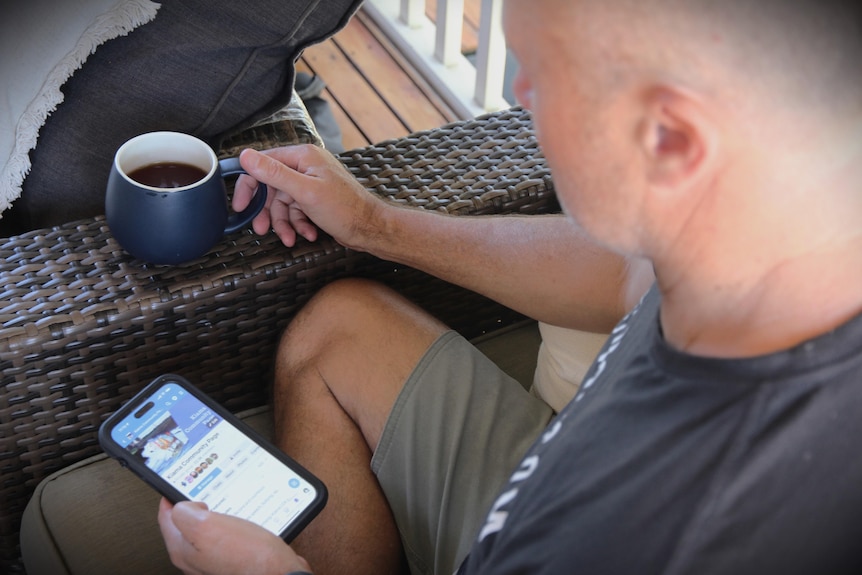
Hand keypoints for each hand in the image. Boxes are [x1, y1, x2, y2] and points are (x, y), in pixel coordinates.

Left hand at [158, 498, 311, 574]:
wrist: (277, 573)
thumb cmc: (247, 556)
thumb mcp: (206, 525)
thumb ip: (186, 512)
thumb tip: (186, 505)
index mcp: (183, 549)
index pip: (167, 517)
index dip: (173, 496)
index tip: (181, 484)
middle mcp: (196, 558)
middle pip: (187, 524)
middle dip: (196, 505)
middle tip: (208, 492)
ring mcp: (215, 559)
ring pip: (210, 529)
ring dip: (218, 514)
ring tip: (228, 504)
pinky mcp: (234, 559)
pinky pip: (228, 536)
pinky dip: (234, 525)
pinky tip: (245, 521)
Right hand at [232, 145, 386, 249]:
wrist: (371, 229)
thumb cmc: (345, 209)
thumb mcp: (304, 192)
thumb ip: (274, 173)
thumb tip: (246, 156)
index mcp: (303, 156)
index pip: (263, 164)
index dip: (249, 186)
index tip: (240, 206)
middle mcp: (306, 166)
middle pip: (271, 187)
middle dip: (268, 211)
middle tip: (261, 229)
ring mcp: (311, 183)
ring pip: (283, 203)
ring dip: (284, 223)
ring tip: (289, 239)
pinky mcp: (315, 199)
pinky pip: (296, 211)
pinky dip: (298, 224)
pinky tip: (307, 234)